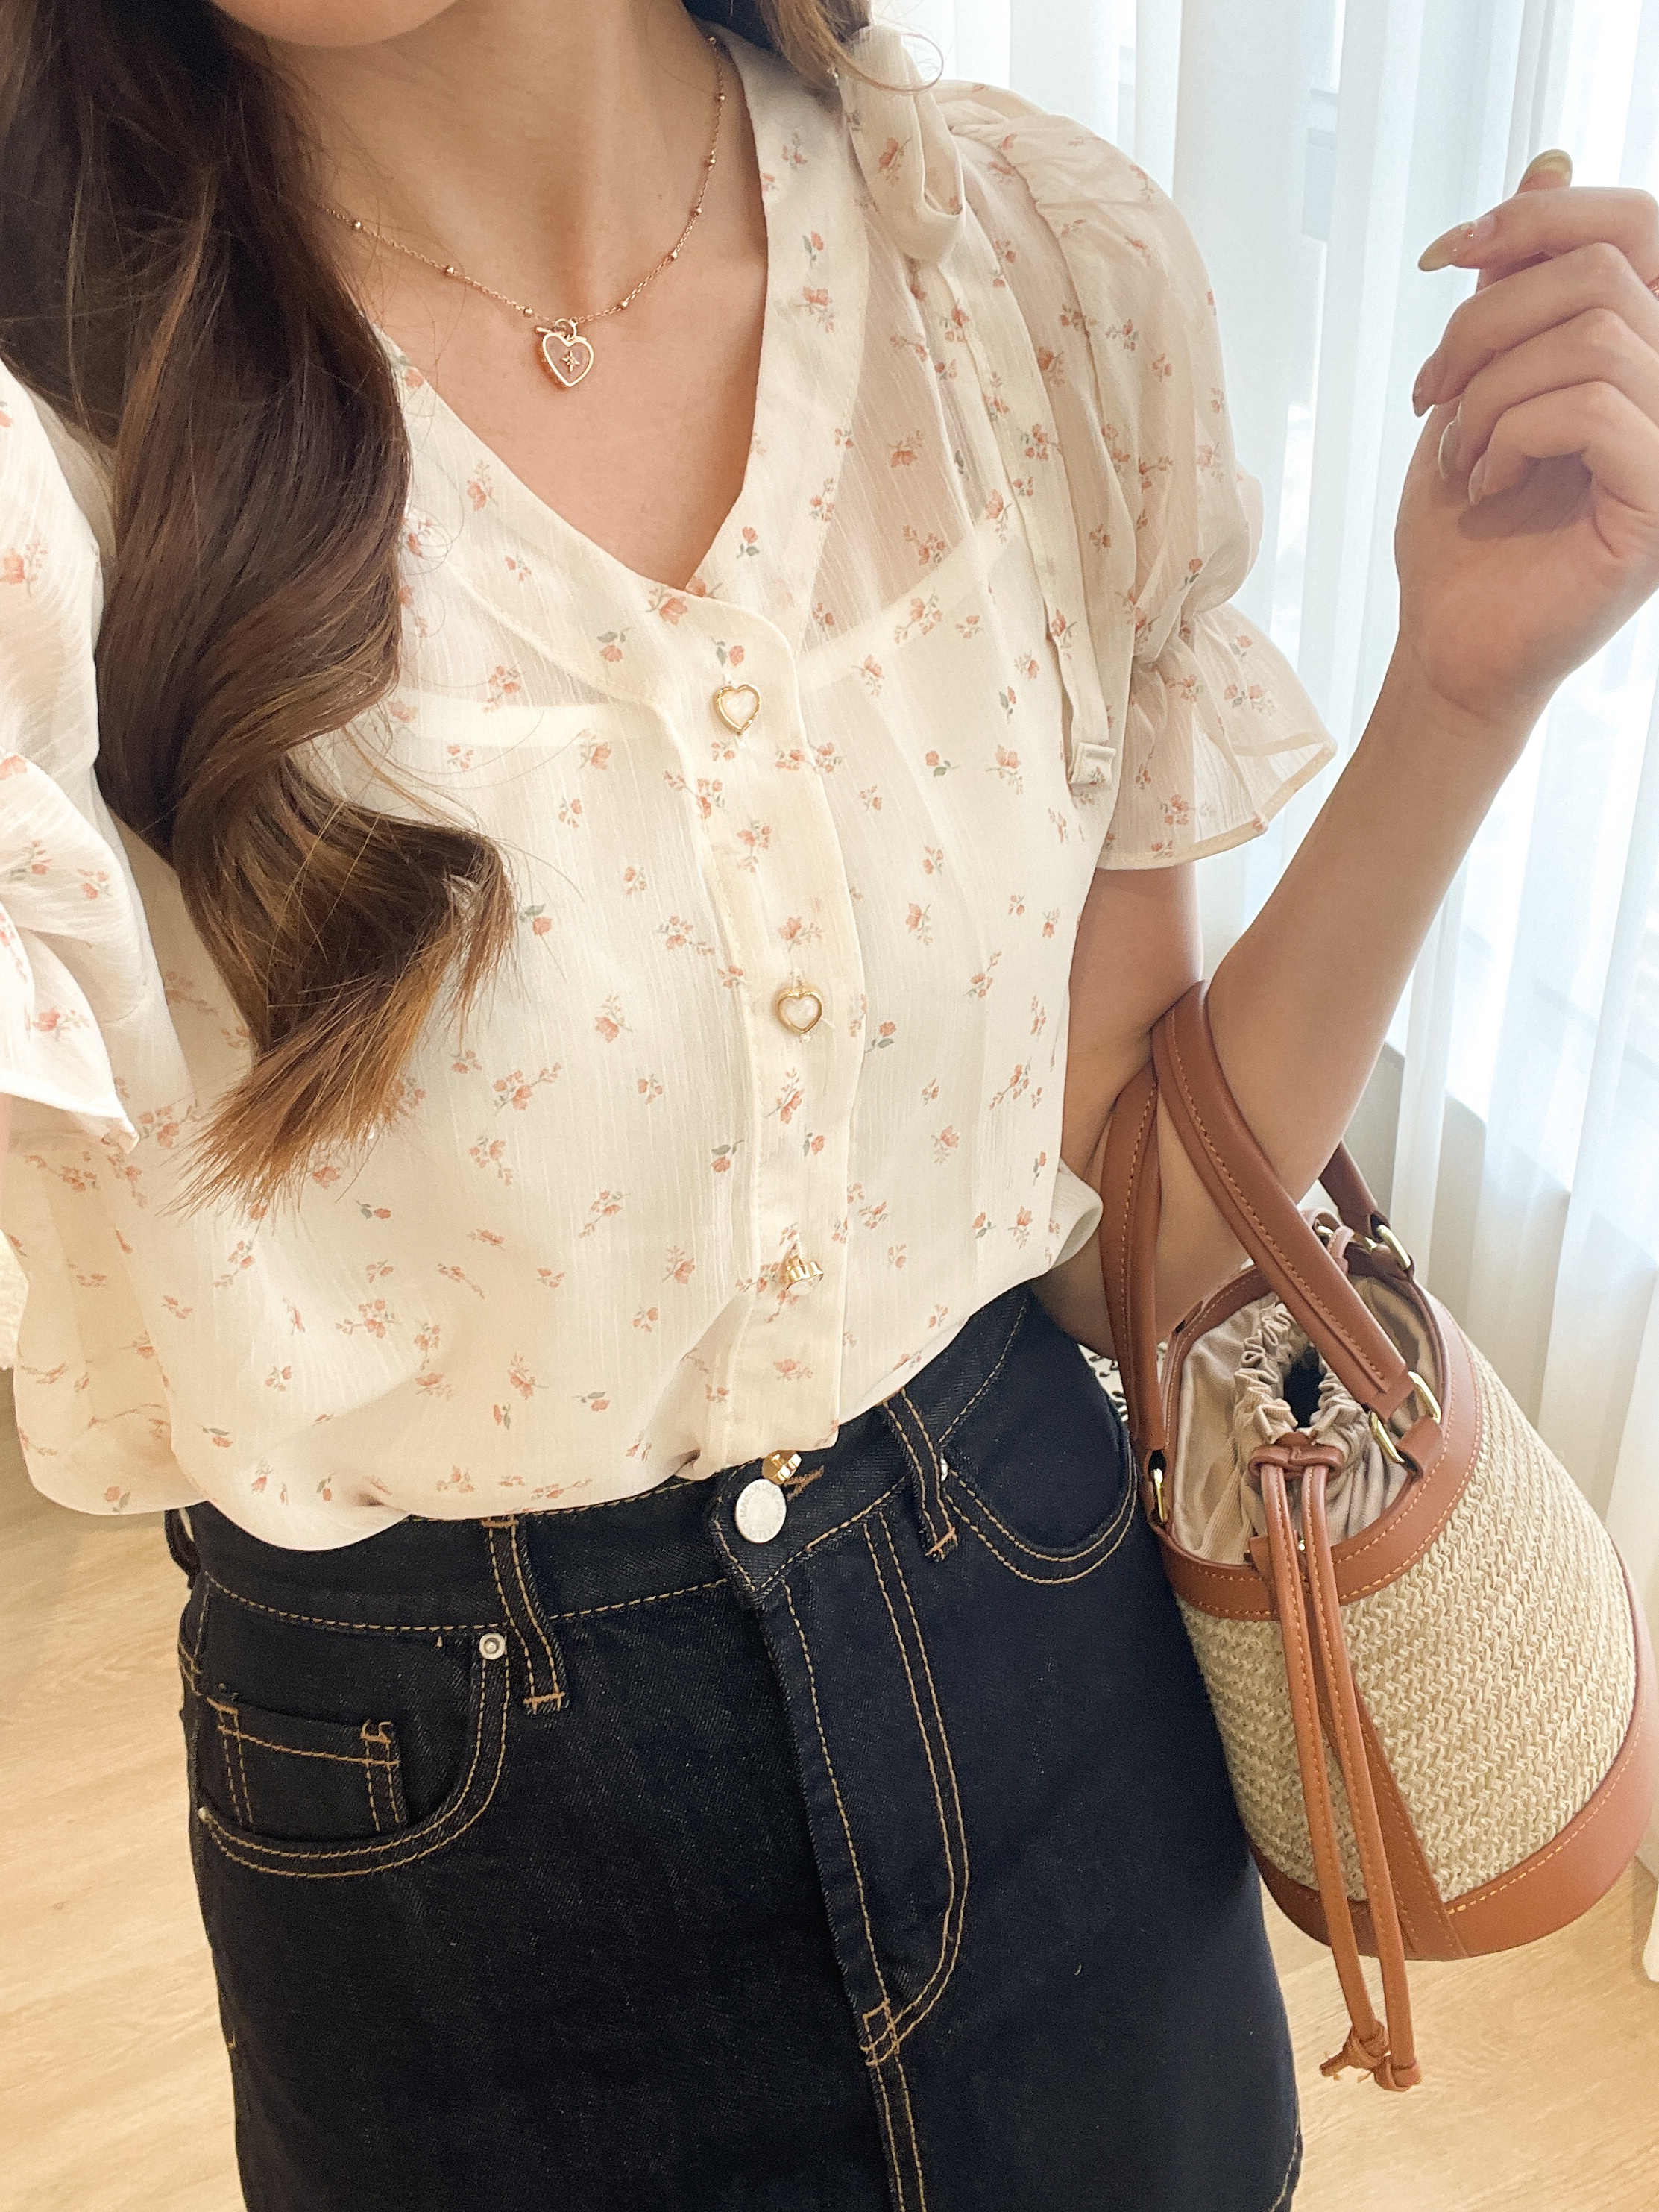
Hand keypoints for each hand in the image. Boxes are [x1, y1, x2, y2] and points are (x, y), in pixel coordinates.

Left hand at [1393, 159, 1658, 735]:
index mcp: (1647, 347)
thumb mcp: (1478, 380)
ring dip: (1491, 394)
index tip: (1446, 257)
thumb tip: (1549, 158)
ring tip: (1460, 453)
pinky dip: (1512, 438)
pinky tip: (1483, 486)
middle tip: (1430, 392)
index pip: (1632, 224)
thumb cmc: (1467, 525)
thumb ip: (1521, 281)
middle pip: (1599, 271)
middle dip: (1486, 322)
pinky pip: (1596, 410)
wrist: (1450, 641)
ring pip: (1592, 338)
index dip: (1534, 217)